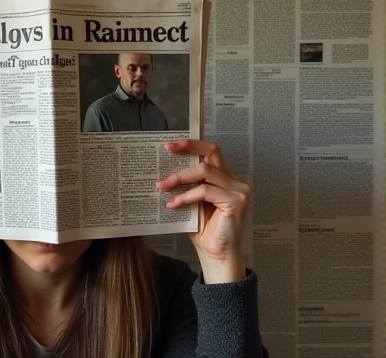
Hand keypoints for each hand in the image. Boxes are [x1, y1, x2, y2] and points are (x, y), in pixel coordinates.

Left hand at [156, 139, 249, 283]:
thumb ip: (184, 186)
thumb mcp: (191, 202)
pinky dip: (187, 196)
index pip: (211, 152)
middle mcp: (234, 181)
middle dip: (187, 148)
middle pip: (212, 153)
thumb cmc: (203, 231)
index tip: (170, 145)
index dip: (192, 144)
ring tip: (161, 186)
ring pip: (205, 172)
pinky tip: (174, 204)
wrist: (215, 256)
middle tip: (166, 151)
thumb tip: (161, 171)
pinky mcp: (236, 201)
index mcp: (224, 179)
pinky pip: (205, 191)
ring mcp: (238, 190)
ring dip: (179, 178)